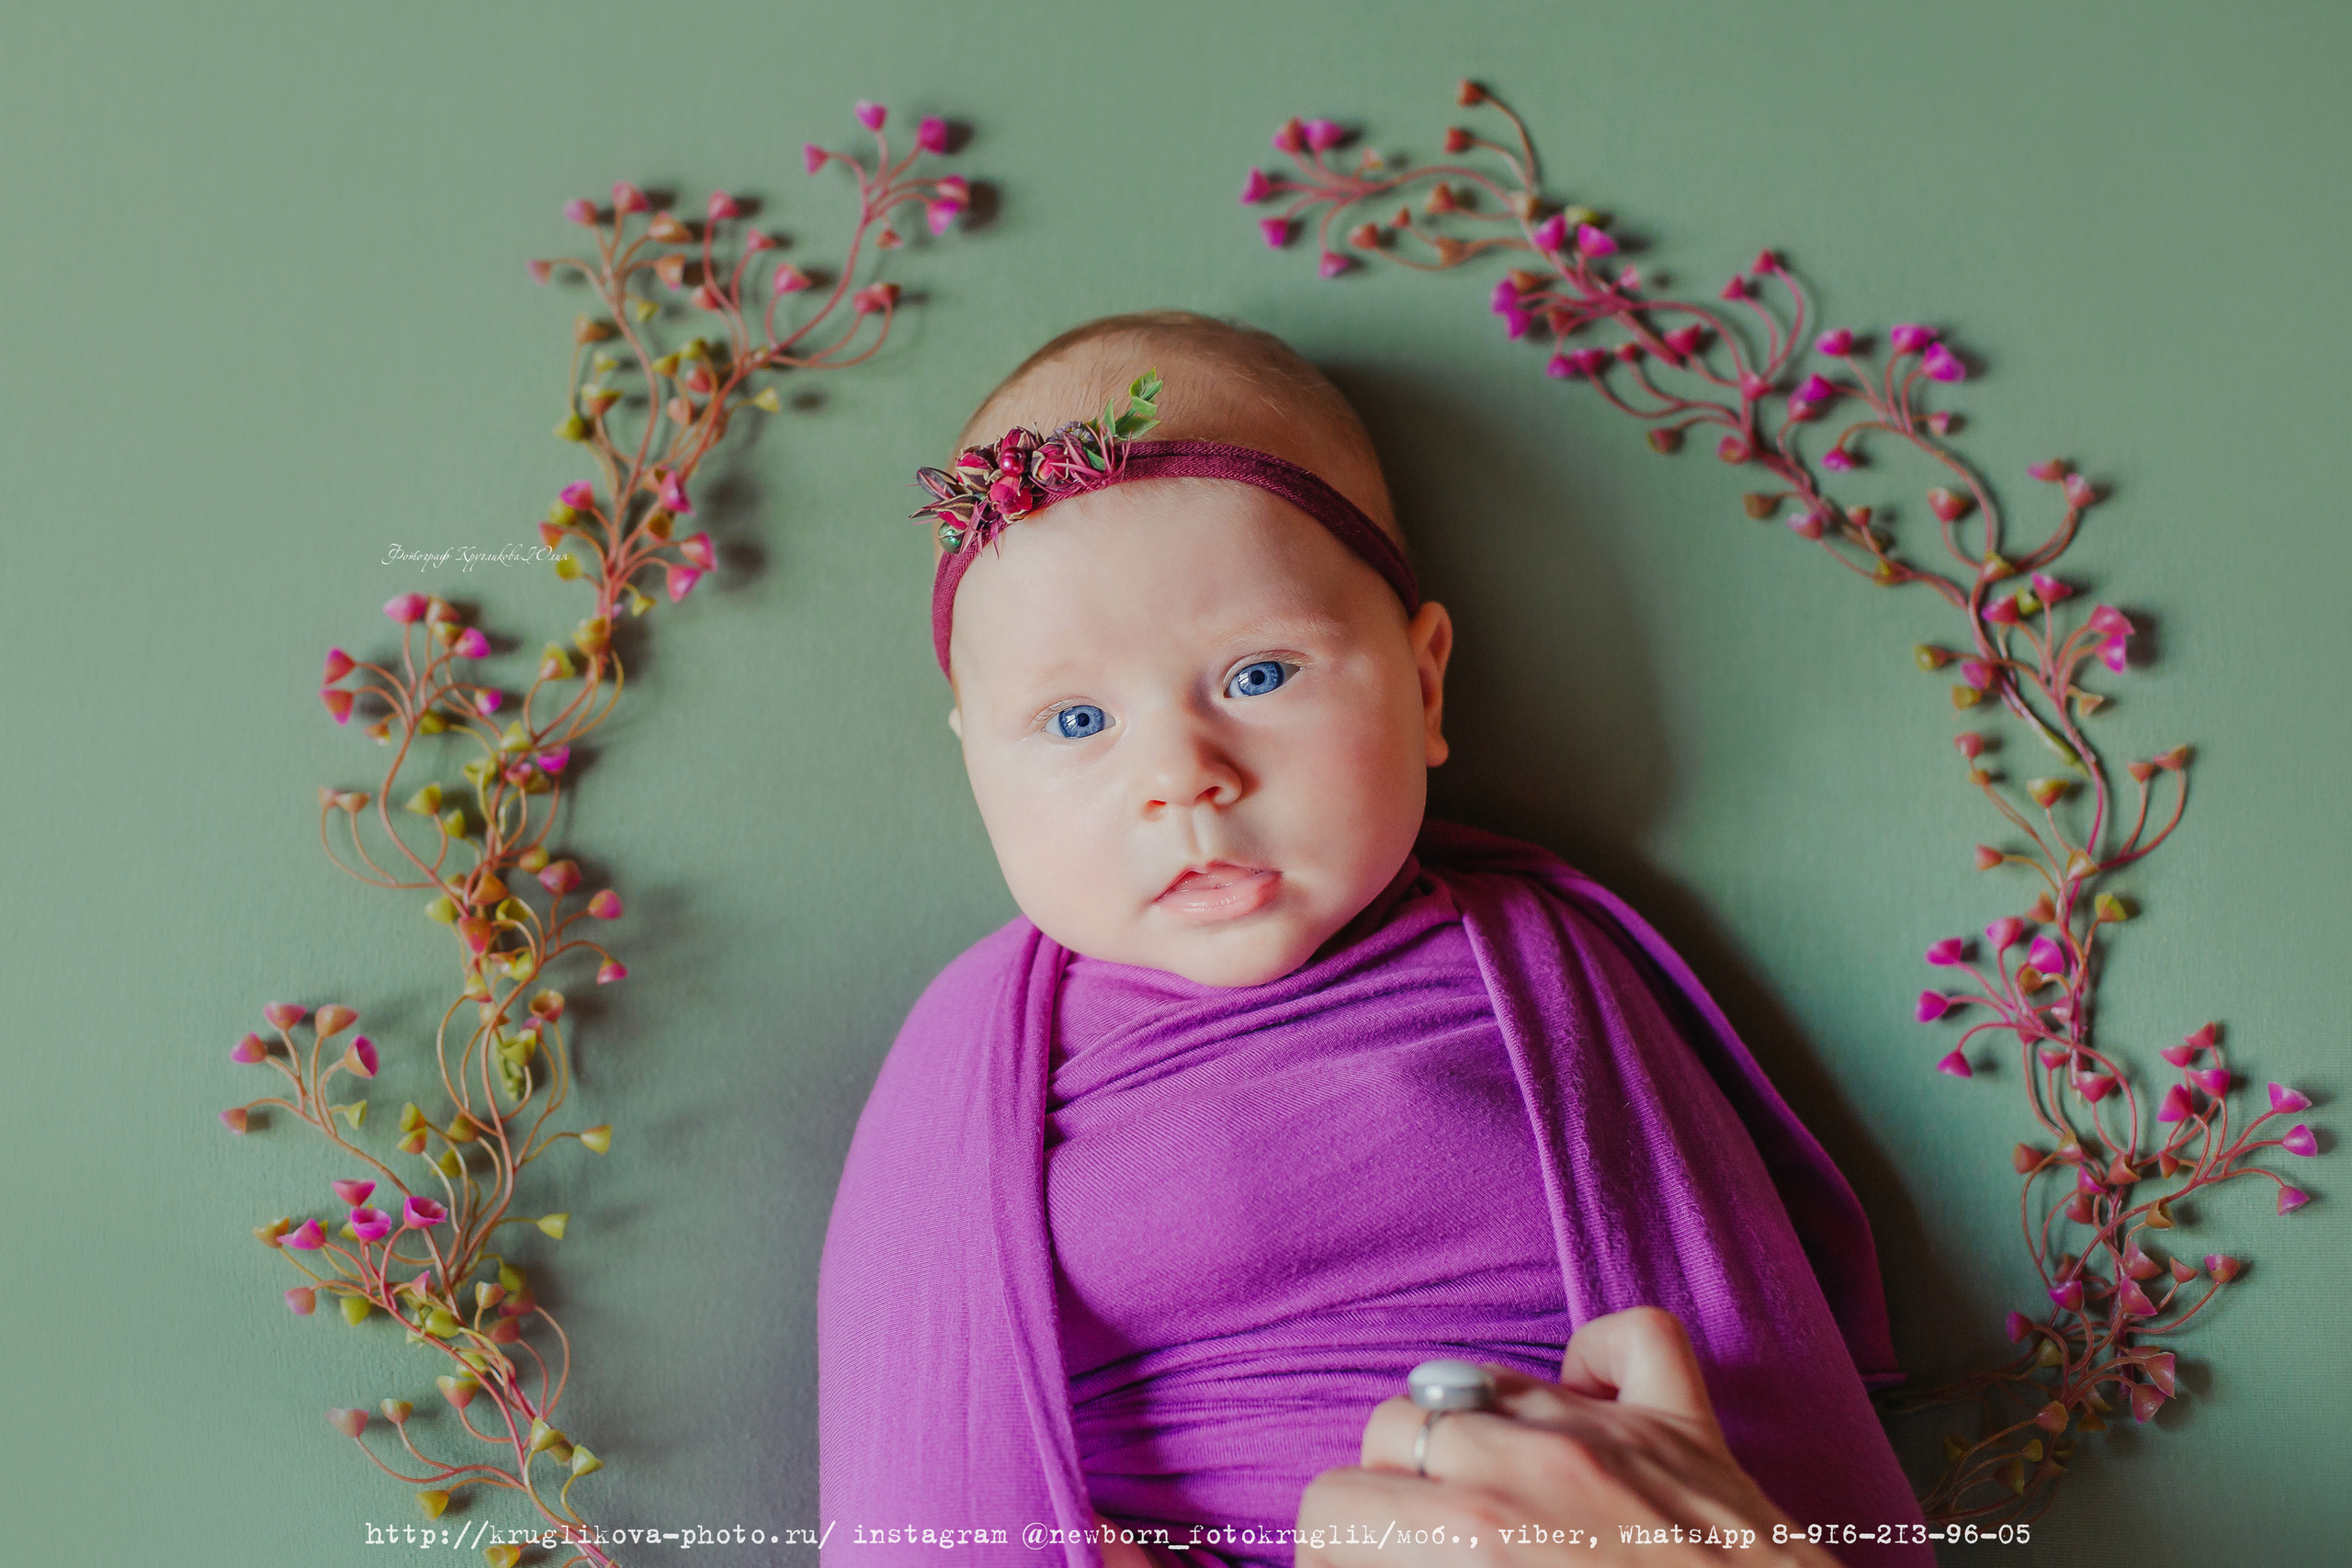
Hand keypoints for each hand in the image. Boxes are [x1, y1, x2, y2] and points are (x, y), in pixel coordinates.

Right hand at [1295, 1307, 1838, 1565]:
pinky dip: (1598, 1367)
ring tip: (1504, 1511)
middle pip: (1395, 1428)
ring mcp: (1616, 1435)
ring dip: (1478, 1440)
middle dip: (1400, 1498)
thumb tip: (1364, 1558)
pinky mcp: (1690, 1431)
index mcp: (1470, 1540)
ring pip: (1483, 1380)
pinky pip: (1630, 1340)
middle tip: (1433, 1553)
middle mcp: (1533, 1466)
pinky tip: (1584, 1419)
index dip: (1339, 1553)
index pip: (1332, 1506)